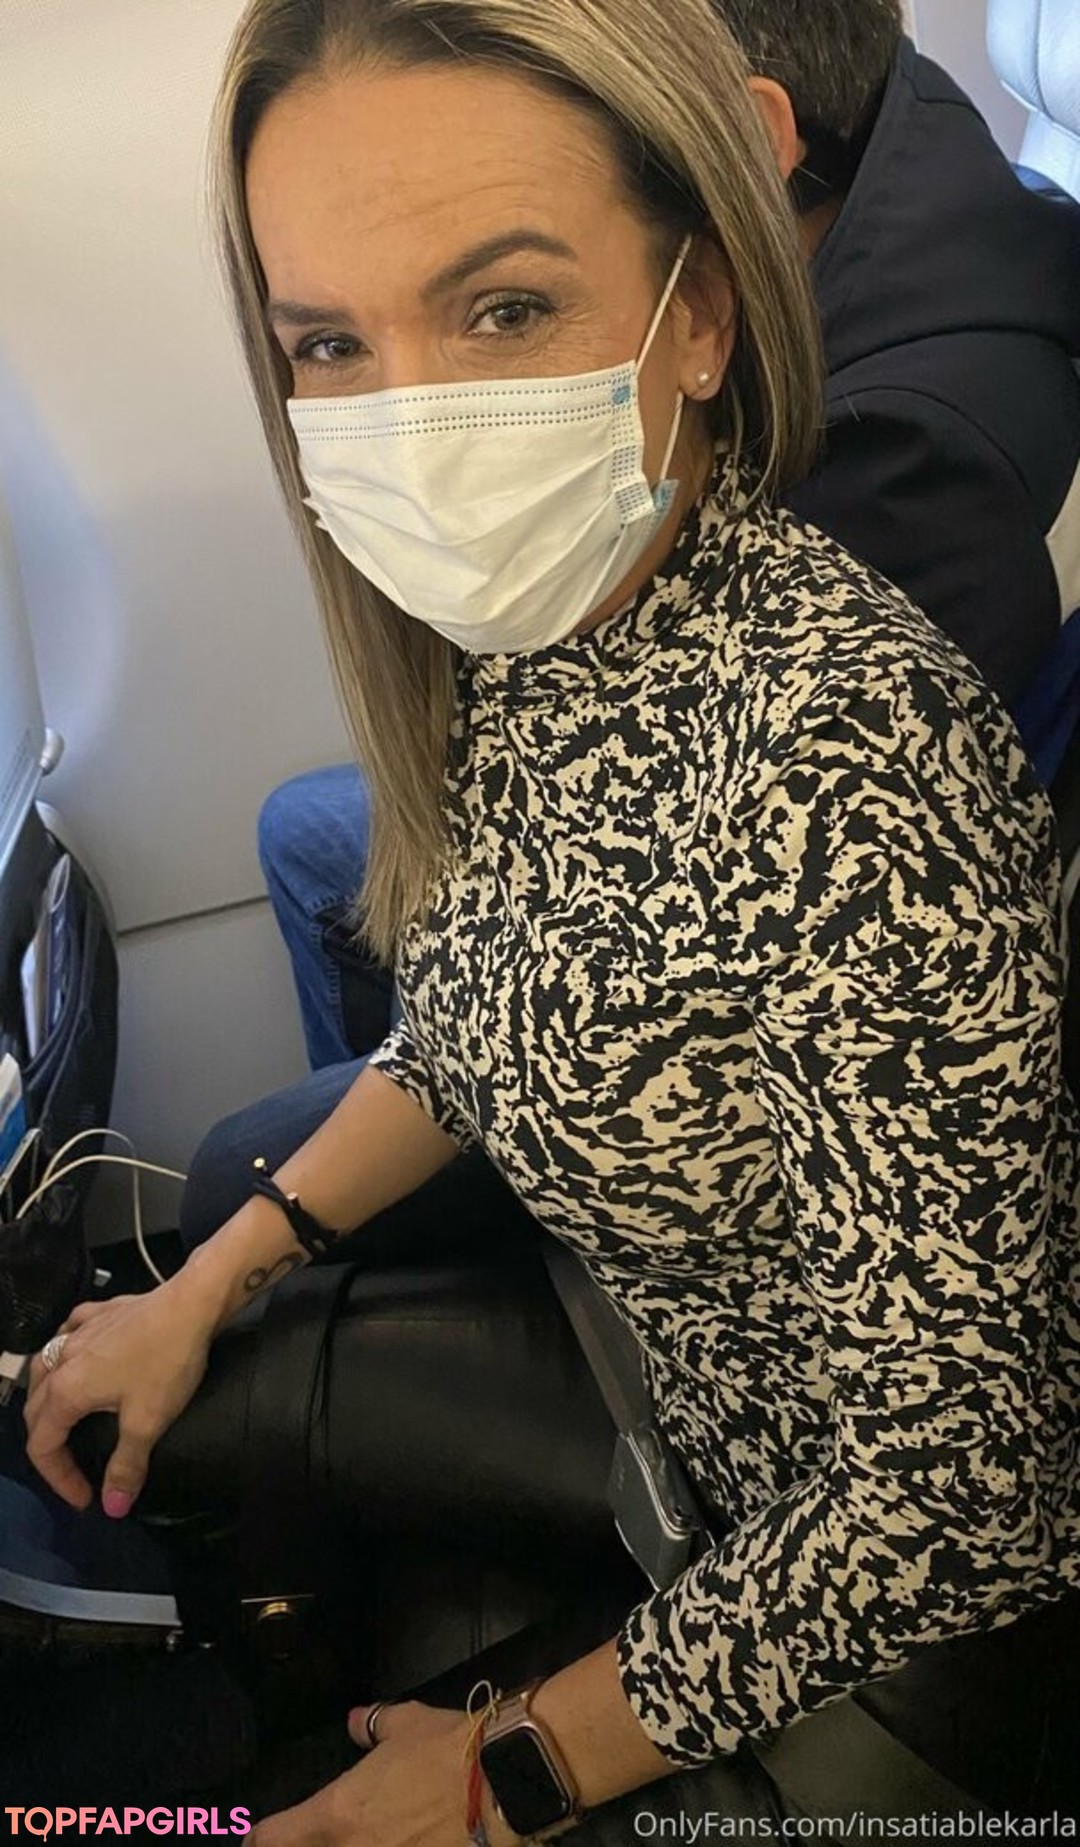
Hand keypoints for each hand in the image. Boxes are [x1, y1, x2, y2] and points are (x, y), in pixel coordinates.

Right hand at [23, 1280, 213, 1513]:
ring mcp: (76, 1331)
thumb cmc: (166, 1363)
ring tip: (62, 1418)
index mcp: (65, 1391)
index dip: (58, 1479)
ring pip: (44, 1369)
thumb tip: (112, 1507)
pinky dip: (64, 1352)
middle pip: (35, 1410)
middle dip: (49, 1446)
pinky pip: (67, 1334)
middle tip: (73, 1468)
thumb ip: (126, 1466)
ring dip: (46, 1399)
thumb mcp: (147, 1422)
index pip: (43, 1446)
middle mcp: (60, 1360)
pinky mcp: (97, 1313)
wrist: (191, 1303)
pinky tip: (75, 1355)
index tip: (85, 1499)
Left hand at [251, 1699, 518, 1846]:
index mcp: (339, 1813)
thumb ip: (373, 1725)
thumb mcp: (407, 1724)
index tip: (254, 1838)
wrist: (504, 1782)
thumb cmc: (448, 1748)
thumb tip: (353, 1720)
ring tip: (354, 1841)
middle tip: (306, 1840)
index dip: (262, 1837)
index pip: (278, 1835)